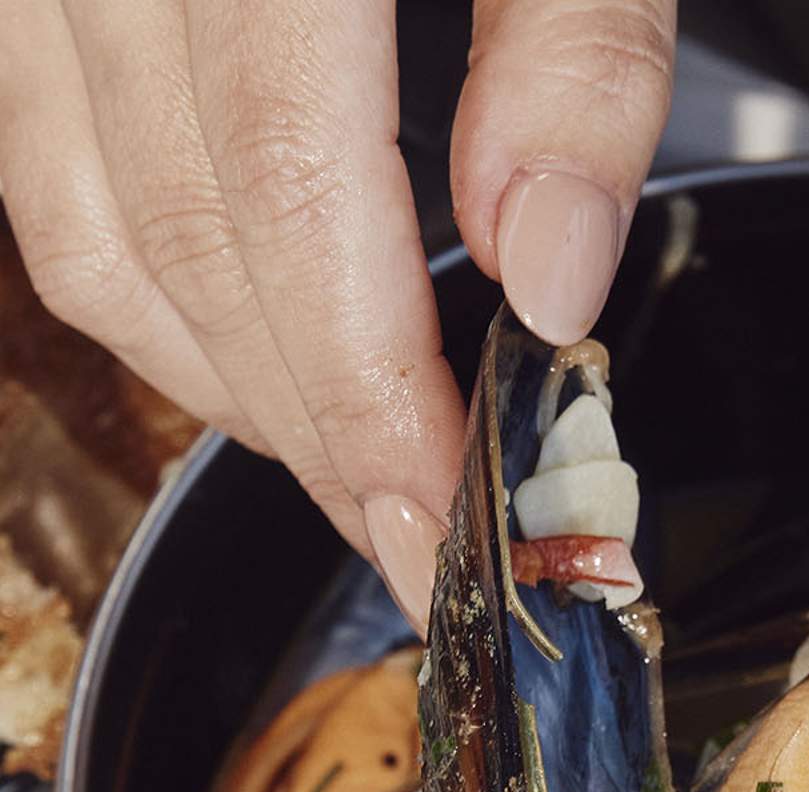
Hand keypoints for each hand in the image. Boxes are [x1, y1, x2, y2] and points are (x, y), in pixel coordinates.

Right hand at [0, 0, 674, 628]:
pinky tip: (259, 348)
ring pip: (100, 239)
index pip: (284, 200)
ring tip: (357, 468)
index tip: (451, 513)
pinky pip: (57, 174)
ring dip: (237, 388)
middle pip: (189, 249)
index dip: (369, 391)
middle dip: (317, 431)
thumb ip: (575, 56)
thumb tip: (550, 280)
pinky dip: (165, 295)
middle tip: (421, 542)